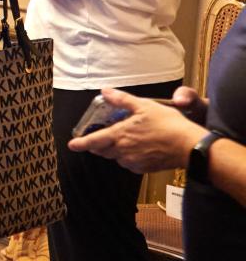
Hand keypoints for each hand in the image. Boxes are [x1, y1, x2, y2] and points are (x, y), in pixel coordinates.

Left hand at [67, 88, 208, 172]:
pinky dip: (129, 157)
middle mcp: (123, 151)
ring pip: (116, 157)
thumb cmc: (168, 124)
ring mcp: (133, 161)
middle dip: (99, 145)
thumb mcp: (144, 106)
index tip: (71, 145)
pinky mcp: (144, 168)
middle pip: (103, 151)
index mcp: (119, 135)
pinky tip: (139, 149)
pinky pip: (130, 164)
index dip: (81, 143)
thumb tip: (106, 91)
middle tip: (101, 138)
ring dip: (115, 150)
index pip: (93, 141)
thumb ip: (122, 100)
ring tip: (125, 140)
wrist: (188, 146)